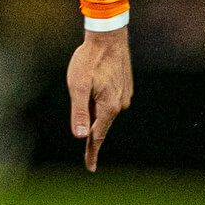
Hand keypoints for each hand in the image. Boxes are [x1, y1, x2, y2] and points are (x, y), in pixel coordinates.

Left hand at [66, 25, 132, 172]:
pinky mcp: (126, 87)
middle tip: (82, 86)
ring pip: (104, 108)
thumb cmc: (89, 60)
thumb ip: (80, 112)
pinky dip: (100, 94)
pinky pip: (109, 98)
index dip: (91, 152)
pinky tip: (96, 77)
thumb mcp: (77, 86)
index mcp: (109, 107)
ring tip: (89, 77)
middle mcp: (120, 105)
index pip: (97, 136)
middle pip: (99, 120)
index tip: (90, 168)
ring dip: (93, 101)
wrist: (108, 36)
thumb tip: (81, 137)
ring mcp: (125, 95)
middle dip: (87, 113)